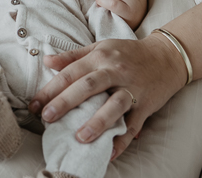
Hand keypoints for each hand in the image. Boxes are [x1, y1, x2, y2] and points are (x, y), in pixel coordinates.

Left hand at [29, 33, 187, 159]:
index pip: (71, 73)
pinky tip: (110, 153)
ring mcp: (132, 89)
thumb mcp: (100, 48)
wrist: (166, 57)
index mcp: (100, 57)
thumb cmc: (128, 53)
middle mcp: (115, 72)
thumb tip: (47, 60)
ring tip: (79, 137)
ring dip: (96, 122)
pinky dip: (122, 140)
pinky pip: (133, 125)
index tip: (34, 104)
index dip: (51, 89)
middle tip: (47, 118)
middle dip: (66, 102)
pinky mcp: (145, 105)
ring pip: (114, 106)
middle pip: (88, 86)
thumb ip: (73, 56)